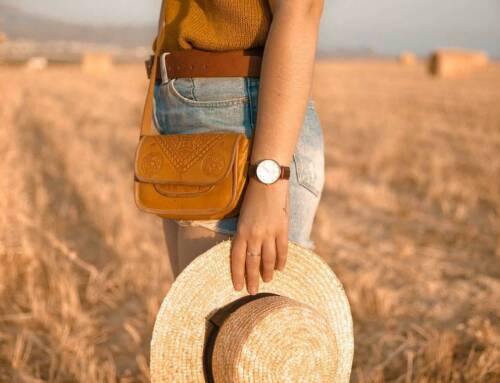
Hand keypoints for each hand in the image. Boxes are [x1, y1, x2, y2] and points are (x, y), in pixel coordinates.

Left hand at [230, 177, 288, 294]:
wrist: (268, 179)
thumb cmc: (252, 195)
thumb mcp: (242, 215)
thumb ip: (244, 232)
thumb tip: (246, 248)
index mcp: (241, 231)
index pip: (237, 259)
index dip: (237, 275)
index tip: (238, 287)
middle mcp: (254, 235)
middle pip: (252, 263)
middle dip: (251, 279)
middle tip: (252, 292)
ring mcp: (269, 233)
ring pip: (268, 260)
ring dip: (267, 272)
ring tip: (267, 281)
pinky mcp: (282, 229)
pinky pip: (282, 250)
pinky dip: (281, 260)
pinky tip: (279, 268)